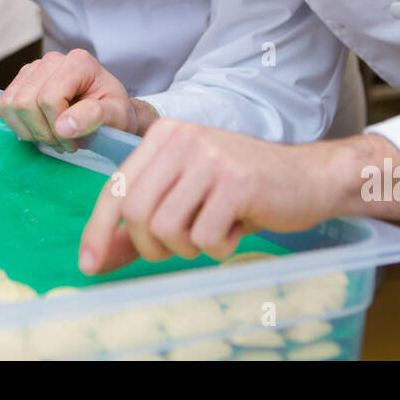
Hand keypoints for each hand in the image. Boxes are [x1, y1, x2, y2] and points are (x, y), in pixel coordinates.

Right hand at [0, 49, 143, 152]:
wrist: (108, 111)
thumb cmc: (114, 112)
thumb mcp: (116, 115)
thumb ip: (95, 117)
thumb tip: (62, 126)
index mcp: (78, 62)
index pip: (50, 98)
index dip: (58, 127)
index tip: (75, 142)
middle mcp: (52, 60)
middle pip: (26, 102)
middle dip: (43, 132)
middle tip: (64, 144)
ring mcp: (33, 69)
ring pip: (11, 104)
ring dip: (30, 131)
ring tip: (53, 138)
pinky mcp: (21, 82)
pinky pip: (3, 106)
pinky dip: (18, 126)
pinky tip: (40, 130)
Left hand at [77, 118, 338, 273]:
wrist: (308, 179)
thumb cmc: (243, 191)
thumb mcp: (187, 197)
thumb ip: (144, 222)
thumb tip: (98, 259)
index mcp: (164, 135)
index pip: (115, 188)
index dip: (98, 231)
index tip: (91, 264)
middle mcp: (183, 138)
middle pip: (136, 213)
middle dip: (151, 246)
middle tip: (183, 247)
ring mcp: (210, 157)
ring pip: (166, 228)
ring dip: (187, 248)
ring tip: (213, 234)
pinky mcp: (237, 182)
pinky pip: (204, 237)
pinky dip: (218, 247)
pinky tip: (236, 229)